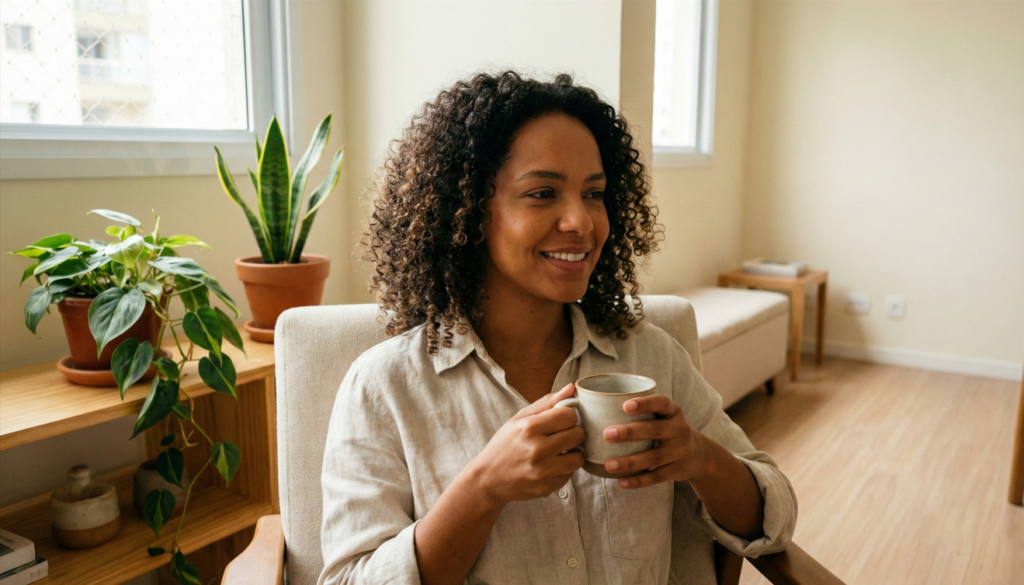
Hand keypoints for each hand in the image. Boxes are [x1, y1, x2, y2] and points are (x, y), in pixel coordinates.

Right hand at [471, 384, 585, 505]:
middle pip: (578, 434)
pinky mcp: (548, 487)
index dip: (568, 416)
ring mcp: (543, 471)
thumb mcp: (519, 419)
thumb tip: (572, 388)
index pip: (569, 415)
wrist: (488, 479)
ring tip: (558, 451)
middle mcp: (537, 449)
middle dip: (572, 433)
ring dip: (572, 453)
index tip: (561, 420)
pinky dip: (564, 469)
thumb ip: (547, 403)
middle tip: (560, 435)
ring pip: (579, 457)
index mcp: (529, 427)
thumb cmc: (504, 445)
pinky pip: (570, 474)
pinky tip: (551, 465)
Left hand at [601, 394, 710, 488]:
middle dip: (631, 432)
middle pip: (656, 430)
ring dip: (630, 461)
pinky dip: (638, 480)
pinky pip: (656, 476)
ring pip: (654, 457)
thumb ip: (642, 411)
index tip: (625, 406)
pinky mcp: (678, 471)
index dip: (644, 404)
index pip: (662, 403)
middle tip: (607, 434)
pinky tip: (621, 482)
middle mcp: (680, 429)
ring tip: (609, 464)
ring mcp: (680, 451)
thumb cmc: (668, 429)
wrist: (700, 455)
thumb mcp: (664, 416)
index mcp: (674, 412)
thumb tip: (597, 405)